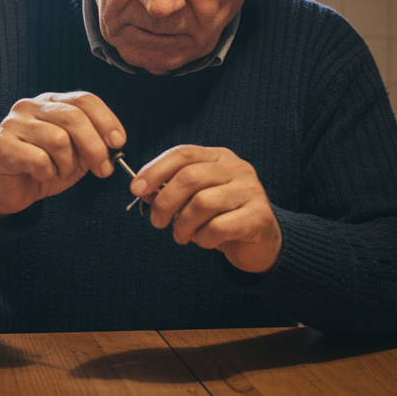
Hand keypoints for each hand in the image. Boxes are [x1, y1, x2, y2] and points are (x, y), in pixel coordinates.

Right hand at [0, 91, 125, 216]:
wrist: (7, 191)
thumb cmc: (42, 169)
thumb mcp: (75, 154)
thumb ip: (92, 143)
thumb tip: (114, 143)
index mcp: (50, 102)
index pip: (84, 99)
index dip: (106, 120)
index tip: (119, 142)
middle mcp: (29, 106)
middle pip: (74, 118)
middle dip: (95, 147)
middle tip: (103, 170)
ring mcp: (12, 124)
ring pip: (58, 140)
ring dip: (67, 164)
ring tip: (59, 172)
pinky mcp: (2, 146)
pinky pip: (39, 159)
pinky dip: (47, 173)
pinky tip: (41, 176)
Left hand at [132, 145, 280, 273]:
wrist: (260, 242)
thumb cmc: (221, 217)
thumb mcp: (194, 199)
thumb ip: (172, 190)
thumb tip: (143, 190)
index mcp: (219, 158)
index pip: (182, 154)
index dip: (155, 170)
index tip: (136, 189)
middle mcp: (237, 168)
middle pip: (189, 177)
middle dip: (165, 202)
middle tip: (157, 222)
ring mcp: (250, 190)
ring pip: (202, 203)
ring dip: (183, 224)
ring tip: (181, 235)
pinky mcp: (258, 216)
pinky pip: (218, 226)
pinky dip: (203, 238)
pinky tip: (205, 241)